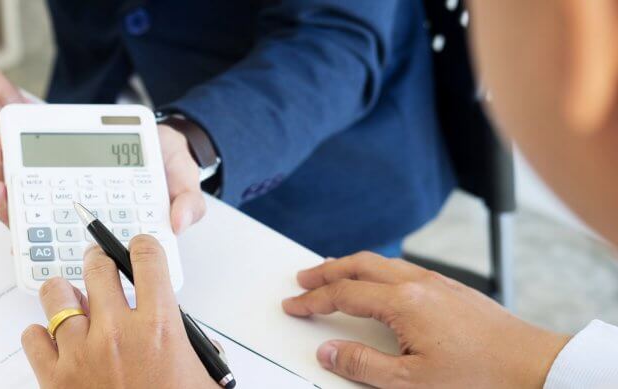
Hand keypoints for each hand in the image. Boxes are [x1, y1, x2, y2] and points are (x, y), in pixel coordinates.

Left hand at [0, 125, 206, 233]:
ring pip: (25, 196)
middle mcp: (77, 215)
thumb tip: (178, 222)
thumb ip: (186, 201)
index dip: (39, 242)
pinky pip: (27, 170)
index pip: (67, 244)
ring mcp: (64, 194)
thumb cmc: (168, 167)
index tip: (23, 227)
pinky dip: (10, 157)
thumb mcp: (183, 182)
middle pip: (34, 221)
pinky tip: (1, 141)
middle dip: (9, 204)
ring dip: (4, 176)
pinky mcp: (58, 169)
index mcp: (102, 227)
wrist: (163, 140)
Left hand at [21, 235, 214, 387]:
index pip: (146, 257)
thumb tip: (178, 328)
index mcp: (159, 327)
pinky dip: (40, 334)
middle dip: (100, 261)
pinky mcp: (53, 378)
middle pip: (97, 265)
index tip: (138, 249)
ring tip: (75, 303)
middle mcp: (116, 332)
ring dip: (65, 294)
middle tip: (102, 268)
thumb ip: (191, 345)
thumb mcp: (201, 378)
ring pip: (56, 294)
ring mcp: (80, 353)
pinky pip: (32, 335)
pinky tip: (56, 343)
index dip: (142, 247)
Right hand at [281, 252, 570, 387]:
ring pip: (383, 261)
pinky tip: (381, 284)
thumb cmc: (480, 376)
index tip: (294, 305)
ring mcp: (439, 282)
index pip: (344, 294)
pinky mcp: (454, 289)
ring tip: (335, 275)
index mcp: (403, 302)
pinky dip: (379, 270)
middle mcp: (419, 283)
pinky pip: (404, 268)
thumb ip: (363, 365)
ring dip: (352, 266)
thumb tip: (329, 351)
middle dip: (326, 270)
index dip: (313, 300)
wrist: (536, 367)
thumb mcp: (411, 382)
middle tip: (303, 279)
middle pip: (359, 264)